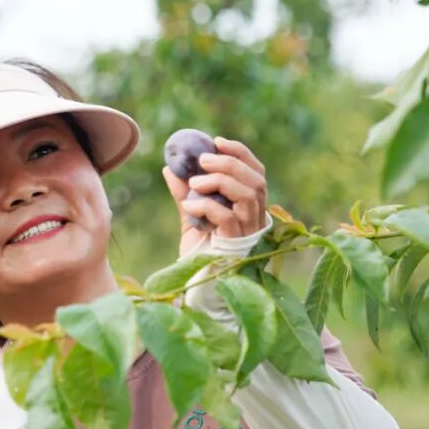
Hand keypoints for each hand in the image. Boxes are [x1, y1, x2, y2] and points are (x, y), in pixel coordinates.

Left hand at [162, 136, 268, 257]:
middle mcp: (256, 218)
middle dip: (230, 163)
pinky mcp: (237, 245)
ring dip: (220, 181)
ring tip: (193, 184)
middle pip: (257, 180)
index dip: (241, 153)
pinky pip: (227, 218)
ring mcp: (249, 232)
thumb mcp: (191, 219)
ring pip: (248, 195)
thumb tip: (170, 168)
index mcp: (251, 207)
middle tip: (202, 161)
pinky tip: (189, 207)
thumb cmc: (200, 254)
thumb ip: (185, 194)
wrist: (199, 286)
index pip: (257, 172)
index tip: (216, 142)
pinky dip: (207, 206)